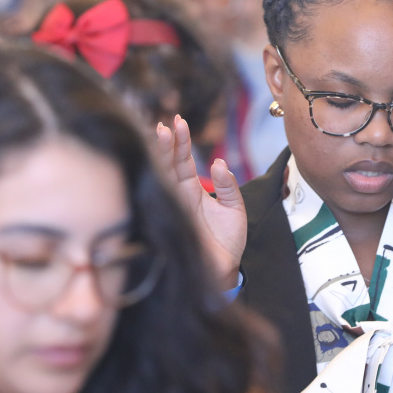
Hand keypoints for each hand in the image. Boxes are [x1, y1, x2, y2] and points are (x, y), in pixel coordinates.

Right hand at [154, 115, 246, 290]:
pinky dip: (158, 179)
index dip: (180, 141)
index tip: (178, 121)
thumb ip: (228, 185)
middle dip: (165, 143)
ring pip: (161, 176)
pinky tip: (157, 163)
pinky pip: (162, 197)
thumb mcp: (235, 208)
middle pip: (168, 164)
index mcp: (192, 190)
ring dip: (160, 155)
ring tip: (159, 133)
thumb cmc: (227, 242)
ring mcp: (173, 207)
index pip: (183, 161)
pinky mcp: (172, 220)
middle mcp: (179, 196)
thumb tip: (218, 163)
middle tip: (164, 124)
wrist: (224, 271)